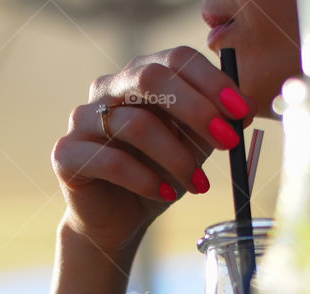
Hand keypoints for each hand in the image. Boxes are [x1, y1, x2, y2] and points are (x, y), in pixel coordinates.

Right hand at [51, 46, 257, 255]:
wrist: (118, 218)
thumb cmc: (157, 175)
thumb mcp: (193, 146)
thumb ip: (212, 124)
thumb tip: (243, 108)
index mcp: (139, 75)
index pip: (176, 59)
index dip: (213, 81)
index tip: (243, 111)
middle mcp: (108, 89)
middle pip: (151, 78)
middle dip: (196, 109)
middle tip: (227, 141)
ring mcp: (82, 119)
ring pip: (135, 124)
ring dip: (176, 157)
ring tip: (198, 184)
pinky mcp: (66, 154)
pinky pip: (111, 161)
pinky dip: (145, 179)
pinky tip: (165, 194)